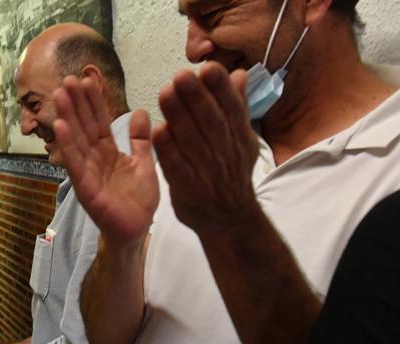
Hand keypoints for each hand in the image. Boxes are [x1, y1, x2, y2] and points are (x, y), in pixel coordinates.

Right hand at [53, 76, 158, 244]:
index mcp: (109, 152)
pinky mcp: (85, 187)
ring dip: (67, 116)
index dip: (94, 102)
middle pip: (84, 126)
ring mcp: (87, 172)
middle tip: (68, 79)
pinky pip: (75, 163)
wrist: (137, 230)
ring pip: (76, 140)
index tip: (88, 79)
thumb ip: (141, 140)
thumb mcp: (144, 163)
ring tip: (60, 95)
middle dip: (76, 103)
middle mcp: (94, 159)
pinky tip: (60, 126)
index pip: (100, 122)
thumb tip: (141, 111)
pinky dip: (67, 145)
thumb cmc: (139, 201)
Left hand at [151, 62, 260, 237]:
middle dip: (197, 97)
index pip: (232, 108)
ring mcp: (206, 170)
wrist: (229, 219)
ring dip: (178, 116)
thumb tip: (239, 73)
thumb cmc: (231, 173)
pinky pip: (177, 166)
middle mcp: (224, 151)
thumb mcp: (242, 139)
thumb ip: (237, 106)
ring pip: (191, 140)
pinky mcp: (187, 187)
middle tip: (181, 75)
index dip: (221, 89)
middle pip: (210, 121)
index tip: (209, 67)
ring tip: (164, 92)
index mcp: (238, 137)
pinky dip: (168, 149)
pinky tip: (157, 131)